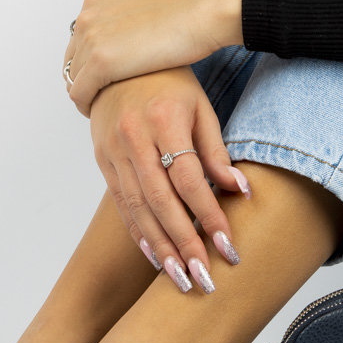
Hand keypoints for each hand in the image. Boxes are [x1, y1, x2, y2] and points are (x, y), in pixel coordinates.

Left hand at [64, 0, 245, 116]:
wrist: (202, 11)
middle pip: (73, 59)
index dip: (90, 61)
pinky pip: (79, 94)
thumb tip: (139, 14)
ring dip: (86, 95)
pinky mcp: (100, 63)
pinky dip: (86, 106)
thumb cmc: (188, 5)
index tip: (104, 78)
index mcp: (98, 1)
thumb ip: (133, 7)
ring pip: (73, 79)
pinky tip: (101, 115)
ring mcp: (91, 40)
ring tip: (102, 109)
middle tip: (100, 98)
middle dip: (85, 79)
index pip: (80, 39)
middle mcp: (88, 17)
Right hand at [90, 65, 250, 292]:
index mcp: (163, 120)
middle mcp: (133, 138)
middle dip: (184, 244)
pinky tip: (155, 256)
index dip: (209, 215)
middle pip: (161, 202)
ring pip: (137, 209)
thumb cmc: (169, 82)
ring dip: (160, 248)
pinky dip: (138, 232)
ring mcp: (113, 151)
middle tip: (203, 278)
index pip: (189, 179)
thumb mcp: (200, 107)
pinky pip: (121, 203)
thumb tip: (240, 191)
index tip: (228, 246)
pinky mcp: (102, 160)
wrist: (118, 63)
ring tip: (180, 279)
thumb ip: (216, 151)